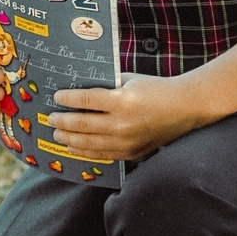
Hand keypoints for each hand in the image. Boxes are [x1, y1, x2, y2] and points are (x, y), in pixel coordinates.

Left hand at [48, 74, 208, 160]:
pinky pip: (102, 155)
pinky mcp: (132, 153)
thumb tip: (80, 92)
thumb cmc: (157, 89)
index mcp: (122, 100)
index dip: (67, 99)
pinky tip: (75, 147)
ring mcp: (127, 141)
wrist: (185, 107)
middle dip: (62, 122)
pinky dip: (85, 151)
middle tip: (51, 119)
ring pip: (88, 144)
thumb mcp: (130, 80)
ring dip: (69, 139)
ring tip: (58, 135)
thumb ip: (106, 86)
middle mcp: (122, 123)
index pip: (85, 101)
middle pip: (82, 125)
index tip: (57, 97)